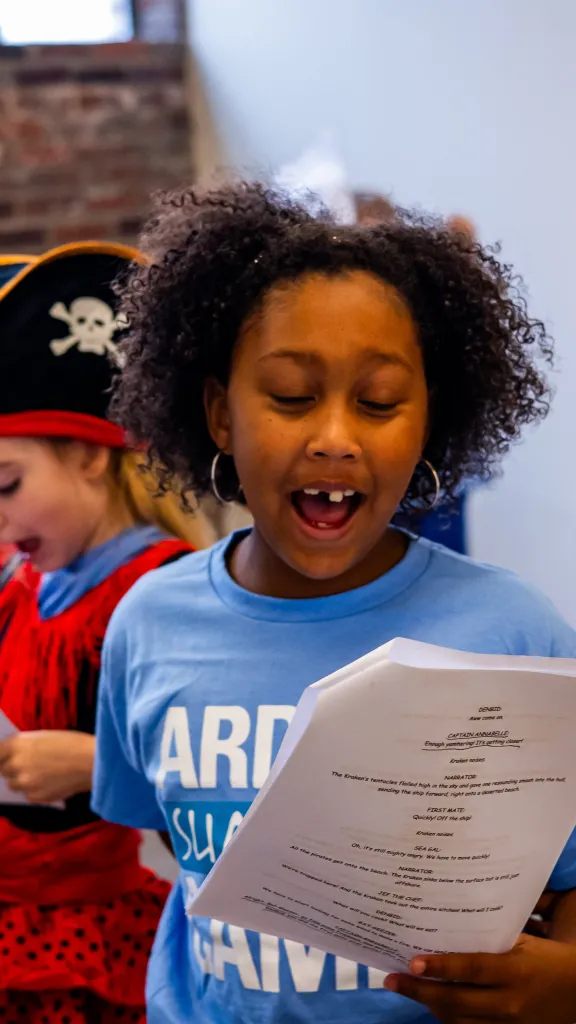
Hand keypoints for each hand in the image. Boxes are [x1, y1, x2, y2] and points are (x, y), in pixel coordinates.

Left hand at [0, 730, 94, 802]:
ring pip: (14, 785)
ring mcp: (24, 782)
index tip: (4, 758)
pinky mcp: (34, 797)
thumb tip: (14, 755)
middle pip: (3, 770)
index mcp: (17, 744)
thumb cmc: (72, 744)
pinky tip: (50, 782)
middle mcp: (15, 764)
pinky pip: (28, 795)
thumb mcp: (44, 737)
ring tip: (41, 774)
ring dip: (22, 780)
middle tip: (28, 765)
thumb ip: (25, 746)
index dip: (1, 756)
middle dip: (12, 769)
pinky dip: (35, 790)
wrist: (91, 761)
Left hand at [384, 933, 575, 1021]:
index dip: (440, 967)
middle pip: (455, 1002)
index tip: (412, 961)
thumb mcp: (524, 942)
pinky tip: (431, 1004)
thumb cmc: (548, 959)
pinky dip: (447, 1017)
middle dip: (418, 991)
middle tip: (391, 978)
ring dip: (427, 1005)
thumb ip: (490, 938)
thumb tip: (448, 922)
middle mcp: (507, 1003)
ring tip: (403, 987)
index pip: (471, 970)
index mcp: (513, 972)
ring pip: (456, 1020)